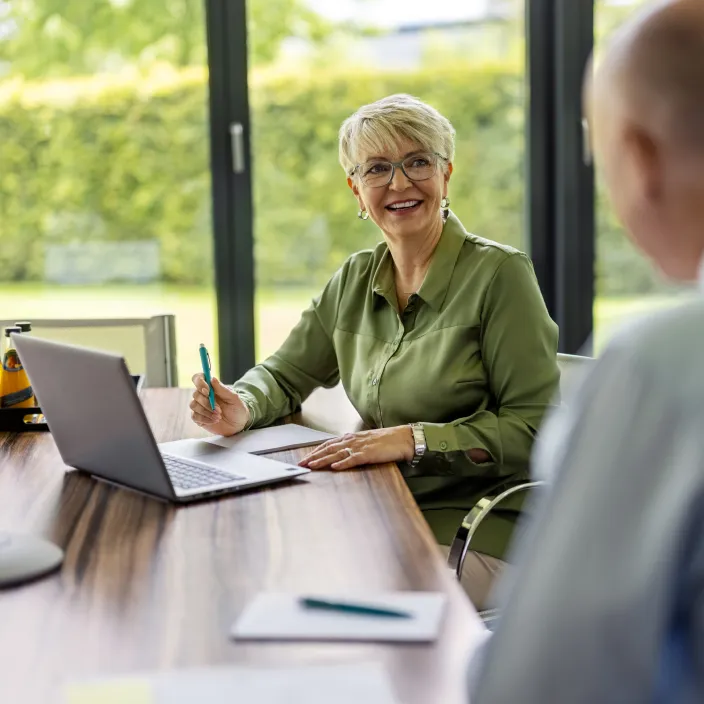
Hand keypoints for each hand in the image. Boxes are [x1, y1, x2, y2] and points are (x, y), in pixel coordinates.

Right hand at [190, 374, 249, 436]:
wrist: (238, 423)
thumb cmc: (237, 408)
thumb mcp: (233, 398)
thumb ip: (222, 389)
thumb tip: (212, 378)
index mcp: (211, 387)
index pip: (198, 378)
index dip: (200, 383)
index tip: (207, 391)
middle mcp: (203, 395)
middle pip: (196, 394)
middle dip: (207, 403)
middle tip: (219, 410)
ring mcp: (199, 406)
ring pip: (193, 405)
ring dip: (206, 412)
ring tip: (218, 416)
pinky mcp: (198, 417)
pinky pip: (194, 416)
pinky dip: (205, 419)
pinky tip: (214, 421)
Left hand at [299, 426, 414, 470]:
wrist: (403, 438)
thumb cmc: (387, 440)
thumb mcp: (366, 441)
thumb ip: (354, 445)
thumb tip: (342, 452)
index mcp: (351, 437)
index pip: (328, 444)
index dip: (315, 451)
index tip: (305, 458)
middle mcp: (353, 441)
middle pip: (328, 449)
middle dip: (313, 456)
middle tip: (301, 464)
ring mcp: (360, 447)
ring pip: (337, 454)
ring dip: (323, 460)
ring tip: (311, 465)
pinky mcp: (369, 454)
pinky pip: (353, 459)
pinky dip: (343, 463)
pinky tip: (335, 467)